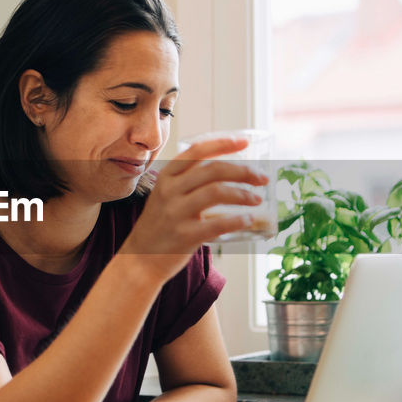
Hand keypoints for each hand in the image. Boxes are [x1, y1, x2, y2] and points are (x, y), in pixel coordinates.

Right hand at [118, 136, 268, 284]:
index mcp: (166, 177)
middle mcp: (169, 191)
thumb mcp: (166, 197)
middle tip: (261, 178)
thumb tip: (229, 171)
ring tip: (256, 199)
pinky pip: (218, 224)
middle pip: (213, 170)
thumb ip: (189, 183)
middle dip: (243, 171)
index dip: (223, 143)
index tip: (245, 142)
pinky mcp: (184, 236)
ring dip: (243, 194)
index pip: (197, 151)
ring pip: (217, 192)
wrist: (140, 260)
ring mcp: (176, 213)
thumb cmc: (160, 226)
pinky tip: (249, 219)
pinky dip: (238, 220)